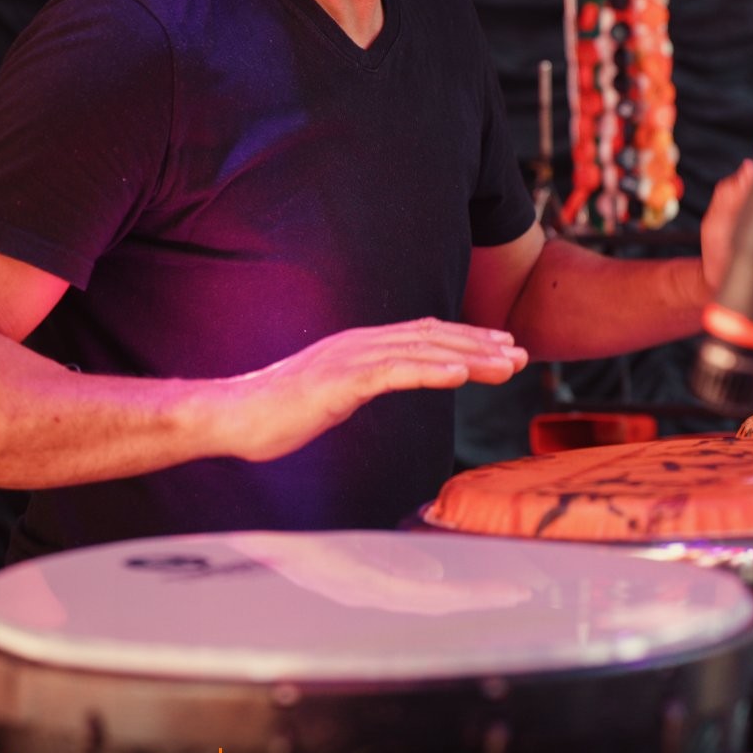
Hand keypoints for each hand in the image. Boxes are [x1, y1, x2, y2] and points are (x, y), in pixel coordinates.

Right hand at [211, 317, 529, 462]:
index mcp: (359, 347)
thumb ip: (358, 387)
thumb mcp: (330, 396)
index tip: (502, 348)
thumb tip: (378, 389)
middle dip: (479, 344)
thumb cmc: (275, 414)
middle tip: (521, 354)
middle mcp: (359, 344)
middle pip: (432, 337)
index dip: (465, 340)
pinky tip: (460, 374)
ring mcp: (349, 359)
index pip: (423, 336)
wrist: (231, 416)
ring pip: (422, 352)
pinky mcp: (339, 381)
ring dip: (469, 356)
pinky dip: (431, 370)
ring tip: (506, 364)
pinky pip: (394, 373)